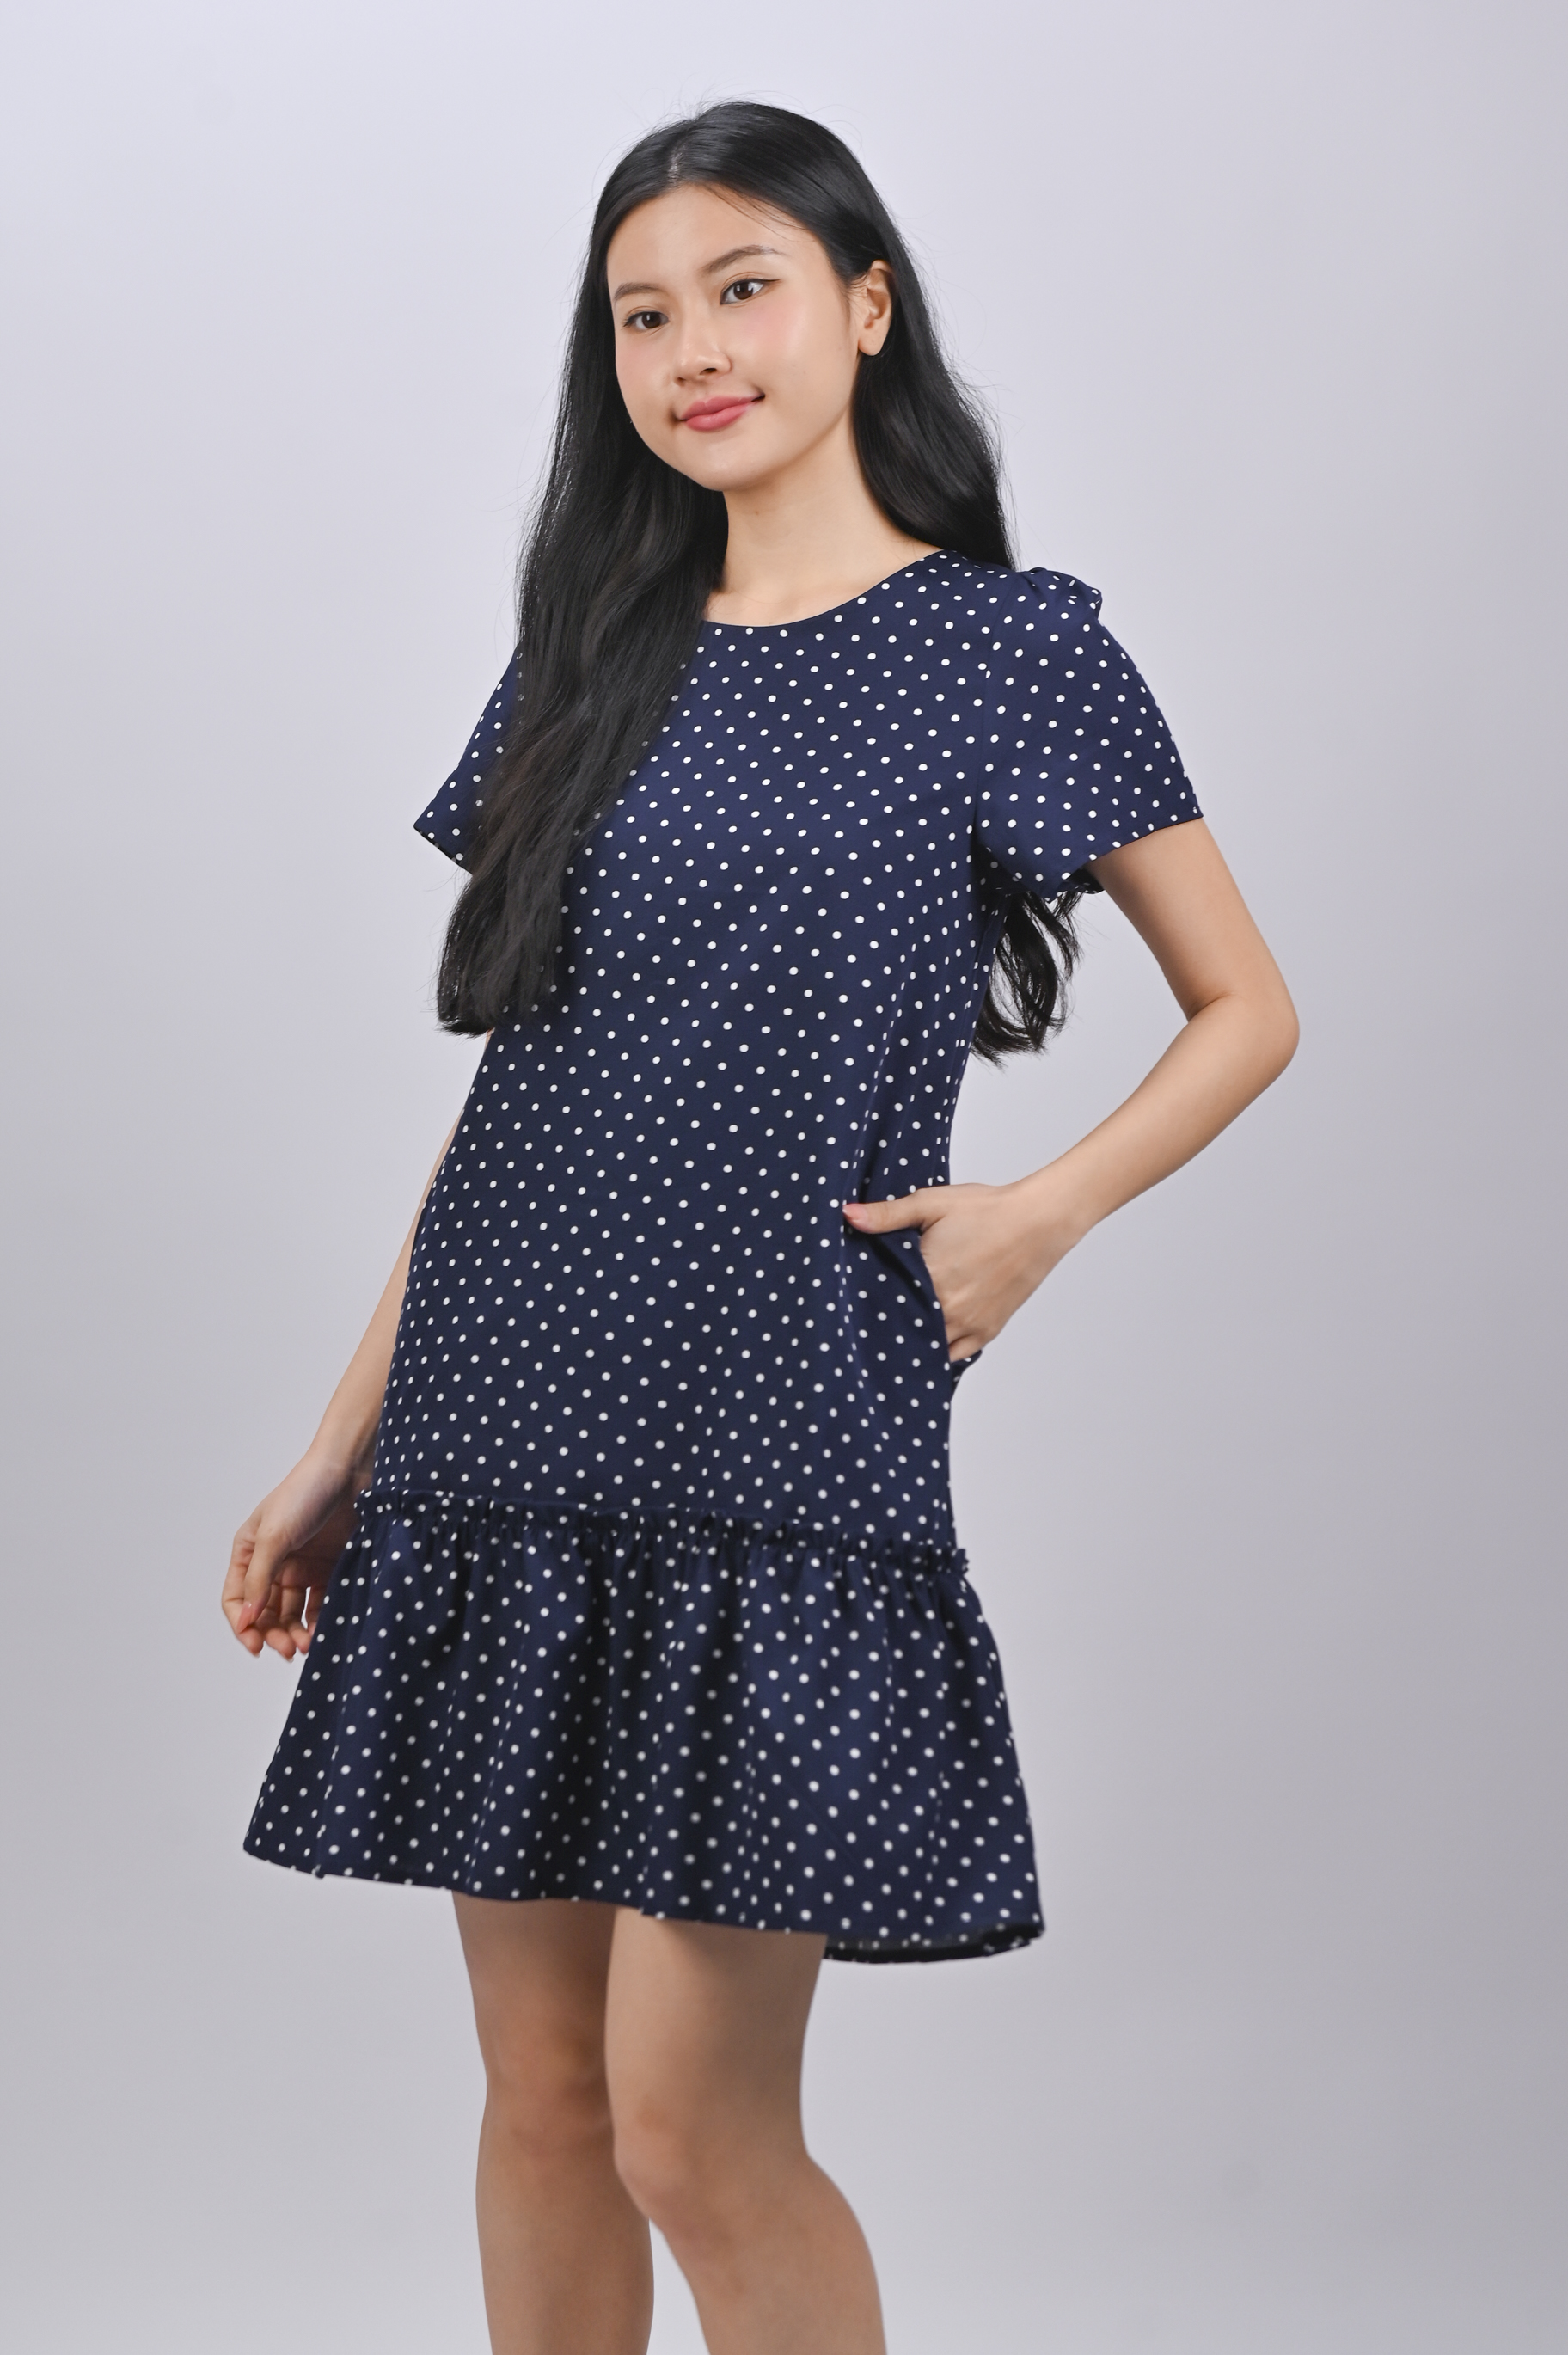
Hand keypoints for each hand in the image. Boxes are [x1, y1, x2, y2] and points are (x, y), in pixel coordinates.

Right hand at [222, 1449, 369, 1659]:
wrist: (352, 1470)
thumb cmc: (306, 1492)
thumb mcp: (275, 1536)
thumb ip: (259, 1579)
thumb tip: (245, 1620)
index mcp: (249, 1552)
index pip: (236, 1599)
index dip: (242, 1625)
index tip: (256, 1646)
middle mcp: (273, 1563)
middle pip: (265, 1612)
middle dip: (273, 1634)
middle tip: (288, 1649)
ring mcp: (302, 1566)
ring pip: (292, 1613)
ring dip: (296, 1633)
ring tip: (308, 1645)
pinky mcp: (329, 1568)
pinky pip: (321, 1604)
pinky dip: (320, 1621)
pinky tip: (324, 1631)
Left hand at [843, 1178, 1085, 1360]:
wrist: (1039, 1220)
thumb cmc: (988, 1209)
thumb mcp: (932, 1203)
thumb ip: (887, 1214)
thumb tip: (847, 1214)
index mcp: (929, 1278)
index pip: (881, 1302)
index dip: (865, 1302)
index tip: (850, 1302)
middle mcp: (948, 1309)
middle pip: (902, 1328)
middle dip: (885, 1325)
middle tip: (865, 1322)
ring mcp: (968, 1324)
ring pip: (926, 1346)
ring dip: (910, 1340)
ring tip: (892, 1336)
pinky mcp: (986, 1331)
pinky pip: (953, 1354)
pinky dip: (938, 1351)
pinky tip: (923, 1344)